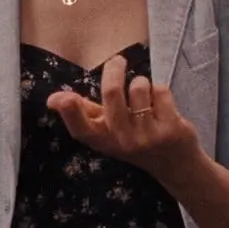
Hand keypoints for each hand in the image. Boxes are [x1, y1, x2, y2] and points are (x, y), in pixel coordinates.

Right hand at [45, 55, 200, 175]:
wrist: (176, 166)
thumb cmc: (136, 140)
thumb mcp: (109, 131)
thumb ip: (84, 113)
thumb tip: (52, 99)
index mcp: (103, 141)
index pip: (81, 130)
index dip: (69, 113)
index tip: (60, 98)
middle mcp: (123, 141)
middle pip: (112, 94)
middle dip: (114, 69)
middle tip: (118, 61)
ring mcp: (148, 136)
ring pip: (139, 87)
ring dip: (142, 83)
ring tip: (144, 96)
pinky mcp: (171, 129)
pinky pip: (160, 91)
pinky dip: (160, 92)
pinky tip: (162, 106)